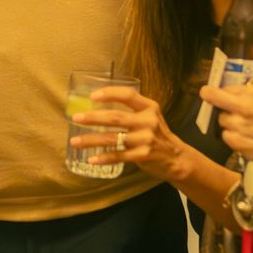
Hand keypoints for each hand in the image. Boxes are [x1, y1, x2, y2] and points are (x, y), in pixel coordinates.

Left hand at [71, 86, 190, 182]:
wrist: (177, 158)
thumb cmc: (158, 135)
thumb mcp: (151, 117)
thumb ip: (132, 110)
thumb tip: (99, 105)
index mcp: (149, 107)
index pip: (128, 95)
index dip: (109, 93)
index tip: (92, 96)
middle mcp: (148, 121)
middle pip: (116, 117)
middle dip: (93, 117)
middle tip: (76, 117)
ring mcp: (145, 140)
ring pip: (113, 138)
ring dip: (91, 140)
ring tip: (75, 141)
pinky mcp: (142, 156)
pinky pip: (118, 156)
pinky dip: (103, 158)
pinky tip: (91, 159)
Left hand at [203, 80, 252, 169]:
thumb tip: (248, 94)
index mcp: (252, 92)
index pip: (222, 89)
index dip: (219, 92)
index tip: (216, 95)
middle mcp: (241, 106)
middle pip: (216, 103)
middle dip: (221, 106)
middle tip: (227, 110)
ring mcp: (237, 126)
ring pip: (222, 122)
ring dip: (230, 123)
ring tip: (245, 128)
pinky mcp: (237, 143)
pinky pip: (227, 138)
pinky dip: (234, 138)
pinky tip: (247, 139)